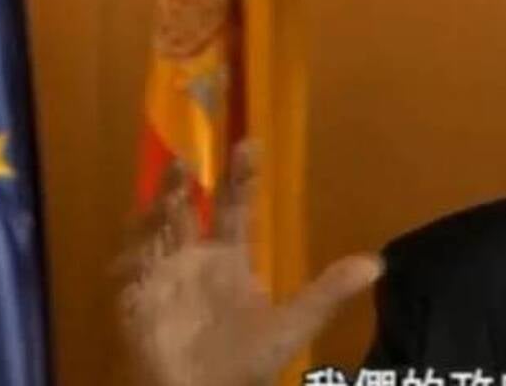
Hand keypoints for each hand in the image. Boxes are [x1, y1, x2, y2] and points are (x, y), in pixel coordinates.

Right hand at [118, 144, 382, 385]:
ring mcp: (161, 278)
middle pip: (183, 210)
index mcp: (229, 257)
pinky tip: (140, 247)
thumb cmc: (248, 362)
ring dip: (155, 212)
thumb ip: (329, 292)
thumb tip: (376, 263)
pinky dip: (132, 258)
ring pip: (153, 233)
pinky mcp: (136, 303)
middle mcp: (193, 258)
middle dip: (180, 184)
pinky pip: (129, 274)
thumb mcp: (294, 323)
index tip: (250, 143)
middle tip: (184, 157)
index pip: (234, 206)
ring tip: (168, 192)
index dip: (241, 176)